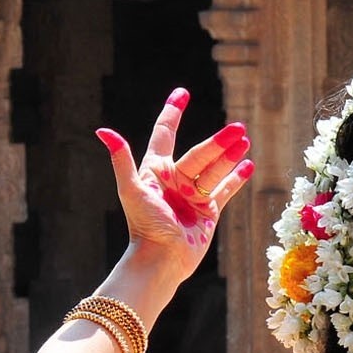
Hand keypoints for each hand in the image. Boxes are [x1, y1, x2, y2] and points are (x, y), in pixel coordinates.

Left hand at [96, 87, 254, 287]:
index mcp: (156, 171)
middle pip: (200, 154)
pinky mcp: (208, 212)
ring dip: (230, 156)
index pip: (165, 134)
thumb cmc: (144, 226)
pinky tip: (249, 165)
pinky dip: (237, 178)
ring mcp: (193, 196)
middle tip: (239, 129)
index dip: (173, 113)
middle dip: (219, 142)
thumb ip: (122, 160)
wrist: (162, 259)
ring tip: (245, 141)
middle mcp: (175, 180)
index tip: (183, 93)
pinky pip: (225, 190)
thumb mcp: (132, 190)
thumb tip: (104, 131)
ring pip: (215, 170)